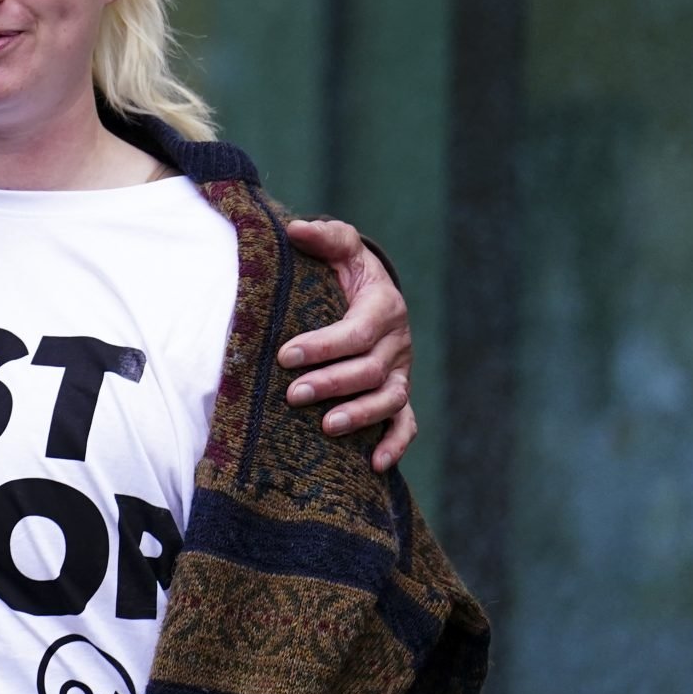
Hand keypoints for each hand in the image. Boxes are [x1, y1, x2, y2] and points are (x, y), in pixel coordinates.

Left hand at [280, 217, 415, 469]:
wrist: (369, 289)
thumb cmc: (346, 268)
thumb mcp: (340, 246)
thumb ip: (324, 236)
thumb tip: (295, 229)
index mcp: (384, 307)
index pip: (357, 332)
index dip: (323, 346)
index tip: (286, 354)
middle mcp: (398, 343)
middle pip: (370, 370)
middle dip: (332, 383)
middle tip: (293, 395)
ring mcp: (401, 371)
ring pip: (389, 400)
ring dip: (359, 415)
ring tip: (326, 427)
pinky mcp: (399, 393)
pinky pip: (406, 424)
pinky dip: (395, 444)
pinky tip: (373, 464)